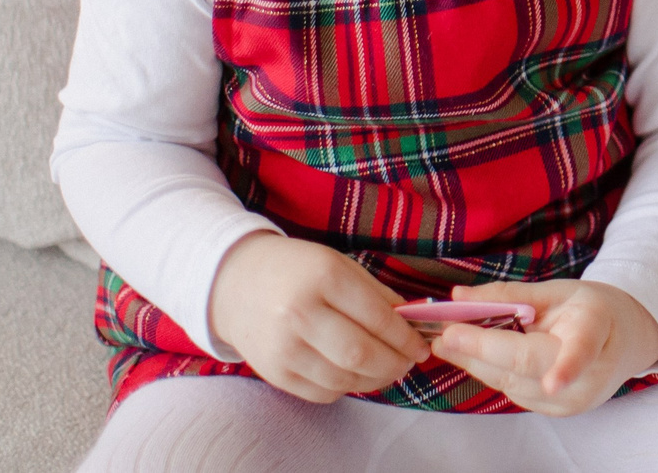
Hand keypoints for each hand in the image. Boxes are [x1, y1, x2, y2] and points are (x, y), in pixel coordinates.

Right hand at [206, 231, 426, 403]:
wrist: (235, 282)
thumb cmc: (297, 270)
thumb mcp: (339, 266)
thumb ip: (378, 294)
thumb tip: (415, 322)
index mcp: (323, 278)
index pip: (376, 317)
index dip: (406, 337)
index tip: (422, 346)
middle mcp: (299, 314)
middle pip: (361, 354)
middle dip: (395, 363)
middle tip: (410, 362)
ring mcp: (283, 348)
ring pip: (343, 378)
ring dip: (375, 379)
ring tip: (389, 369)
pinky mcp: (274, 373)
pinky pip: (322, 392)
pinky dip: (347, 387)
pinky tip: (356, 374)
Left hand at [433, 280, 657, 416]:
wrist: (623, 342)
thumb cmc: (590, 310)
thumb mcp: (557, 290)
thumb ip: (509, 295)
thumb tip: (459, 298)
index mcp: (596, 331)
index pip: (581, 351)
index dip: (567, 368)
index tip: (552, 382)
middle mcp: (589, 374)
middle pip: (526, 366)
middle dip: (482, 351)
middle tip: (445, 334)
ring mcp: (572, 399)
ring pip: (510, 381)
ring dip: (476, 361)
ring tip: (449, 340)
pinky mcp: (555, 412)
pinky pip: (511, 390)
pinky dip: (489, 370)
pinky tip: (473, 353)